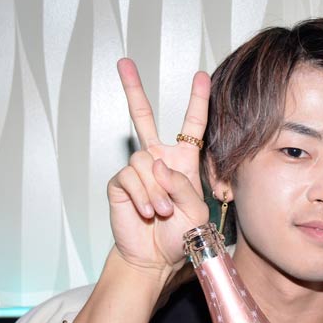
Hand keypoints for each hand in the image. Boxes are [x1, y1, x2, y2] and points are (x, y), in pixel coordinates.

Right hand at [107, 59, 210, 277]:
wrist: (154, 258)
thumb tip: (157, 164)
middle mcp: (158, 161)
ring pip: (144, 161)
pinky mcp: (121, 183)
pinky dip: (142, 196)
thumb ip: (183, 186)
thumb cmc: (178, 237)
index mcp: (183, 164)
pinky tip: (148, 212)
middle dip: (133, 91)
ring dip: (156, 189)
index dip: (197, 102)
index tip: (201, 77)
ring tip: (162, 212)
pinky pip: (130, 177)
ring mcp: (138, 172)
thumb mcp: (196, 212)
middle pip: (144, 118)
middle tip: (124, 64)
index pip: (192, 128)